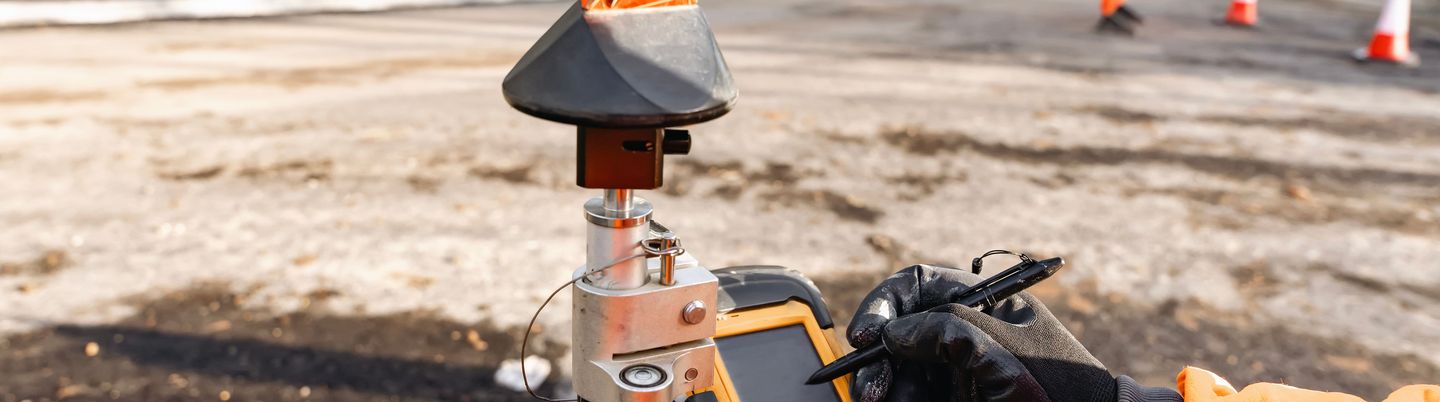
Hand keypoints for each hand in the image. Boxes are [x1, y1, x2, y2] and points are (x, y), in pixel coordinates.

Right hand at [845, 264, 1119, 401]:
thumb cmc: (1058, 384)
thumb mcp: (999, 349)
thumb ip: (943, 329)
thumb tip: (892, 334)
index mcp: (979, 300)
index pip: (915, 286)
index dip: (884, 306)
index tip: (866, 337)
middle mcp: (963, 329)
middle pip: (899, 332)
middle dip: (877, 360)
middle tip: (870, 391)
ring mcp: (958, 367)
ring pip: (901, 371)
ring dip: (886, 388)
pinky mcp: (954, 395)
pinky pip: (914, 395)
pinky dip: (901, 400)